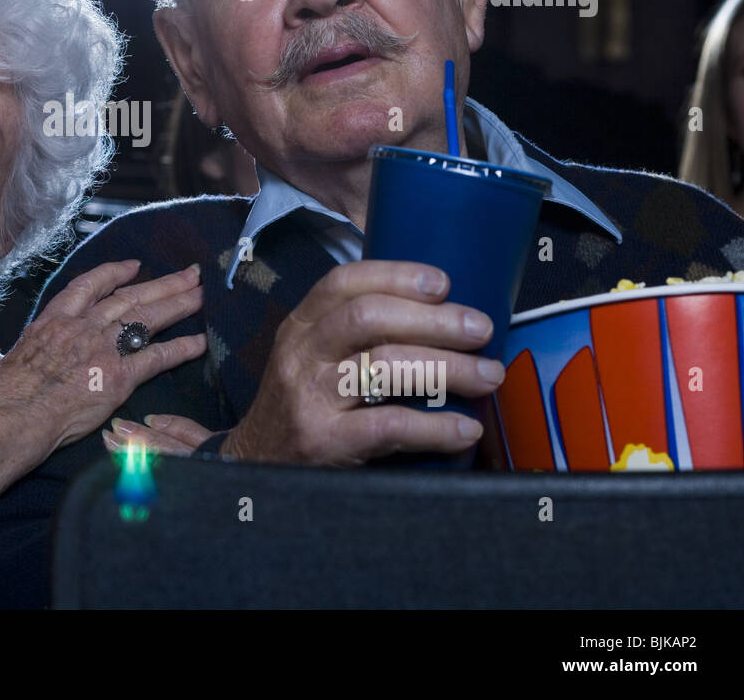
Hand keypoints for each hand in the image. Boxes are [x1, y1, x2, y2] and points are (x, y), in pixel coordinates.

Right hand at [0, 260, 205, 507]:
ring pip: (148, 318)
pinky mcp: (119, 376)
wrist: (11, 413)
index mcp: (55, 320)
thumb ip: (40, 351)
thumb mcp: (19, 357)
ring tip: (201, 294)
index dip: (115, 273)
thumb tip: (42, 360)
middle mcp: (83, 326)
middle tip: (190, 273)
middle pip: (130, 297)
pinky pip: (157, 357)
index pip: (90, 286)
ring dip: (178, 304)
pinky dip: (181, 349)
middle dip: (162, 284)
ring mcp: (102, 348)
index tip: (134, 266)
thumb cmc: (4, 394)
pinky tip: (200, 342)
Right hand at [221, 260, 504, 465]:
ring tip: (488, 376)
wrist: (255, 467)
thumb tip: (438, 313)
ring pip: (384, 366)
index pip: (344, 282)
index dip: (397, 275)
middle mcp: (301, 354)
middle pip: (369, 317)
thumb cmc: (300, 407)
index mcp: (300, 326)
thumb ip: (353, 334)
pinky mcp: (323, 441)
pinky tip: (465, 428)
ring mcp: (310, 397)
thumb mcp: (310, 358)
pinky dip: (436, 426)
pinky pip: (389, 425)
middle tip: (480, 329)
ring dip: (447, 368)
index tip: (443, 283)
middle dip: (434, 320)